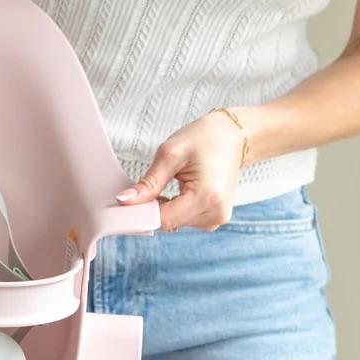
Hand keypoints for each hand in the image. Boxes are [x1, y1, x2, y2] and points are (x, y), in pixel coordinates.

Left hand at [114, 112, 246, 231]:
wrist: (234, 137)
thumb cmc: (205, 139)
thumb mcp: (170, 154)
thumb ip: (148, 183)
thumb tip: (124, 201)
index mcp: (207, 196)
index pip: (163, 219)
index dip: (140, 212)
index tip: (125, 202)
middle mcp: (215, 213)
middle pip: (168, 222)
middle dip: (152, 207)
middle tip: (150, 184)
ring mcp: (217, 218)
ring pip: (174, 222)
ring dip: (164, 207)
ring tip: (172, 182)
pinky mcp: (215, 218)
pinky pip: (184, 219)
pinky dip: (175, 208)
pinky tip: (179, 190)